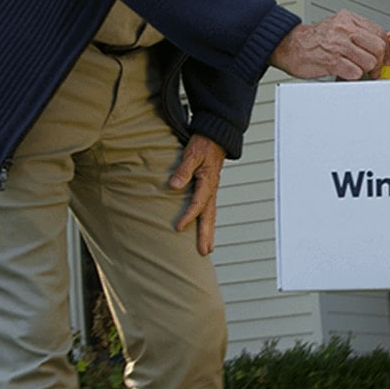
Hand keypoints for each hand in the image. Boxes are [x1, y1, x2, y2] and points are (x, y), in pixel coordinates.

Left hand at [169, 133, 225, 254]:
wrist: (216, 136)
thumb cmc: (202, 144)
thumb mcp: (191, 153)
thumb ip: (183, 170)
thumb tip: (173, 186)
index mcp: (208, 182)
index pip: (198, 203)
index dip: (188, 216)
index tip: (178, 228)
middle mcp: (212, 189)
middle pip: (209, 216)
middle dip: (206, 235)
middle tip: (203, 252)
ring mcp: (212, 191)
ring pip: (211, 215)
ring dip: (209, 232)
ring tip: (207, 249)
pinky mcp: (210, 189)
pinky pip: (210, 210)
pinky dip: (208, 223)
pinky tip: (205, 230)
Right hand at [270, 9, 389, 79]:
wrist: (288, 45)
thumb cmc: (313, 39)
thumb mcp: (338, 26)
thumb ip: (358, 33)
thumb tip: (379, 46)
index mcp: (348, 19)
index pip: (379, 33)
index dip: (385, 48)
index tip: (384, 57)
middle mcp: (344, 29)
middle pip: (378, 47)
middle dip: (378, 61)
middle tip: (373, 68)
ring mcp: (338, 45)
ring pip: (369, 61)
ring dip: (365, 70)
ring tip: (355, 69)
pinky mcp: (331, 61)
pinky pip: (355, 73)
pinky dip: (353, 76)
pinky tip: (344, 72)